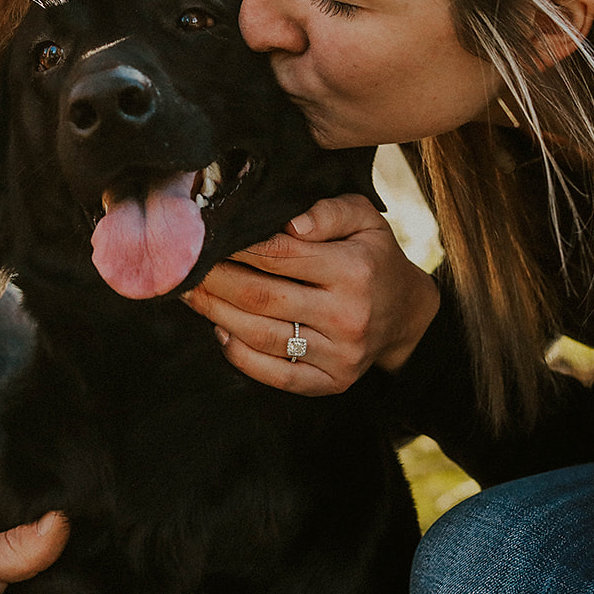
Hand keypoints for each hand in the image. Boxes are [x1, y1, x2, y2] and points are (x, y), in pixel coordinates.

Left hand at [184, 194, 438, 394]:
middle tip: (186, 267)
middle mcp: (347, 315)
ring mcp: (340, 354)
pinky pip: (275, 374)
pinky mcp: (332, 383)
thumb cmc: (375, 258)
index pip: (282, 255)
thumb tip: (290, 223)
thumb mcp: (366, 220)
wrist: (407, 315)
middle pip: (262, 297)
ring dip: (217, 314)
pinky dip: (240, 355)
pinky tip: (220, 331)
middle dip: (215, 280)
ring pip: (262, 336)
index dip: (240, 246)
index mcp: (354, 270)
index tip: (209, 238)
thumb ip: (329, 211)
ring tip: (191, 294)